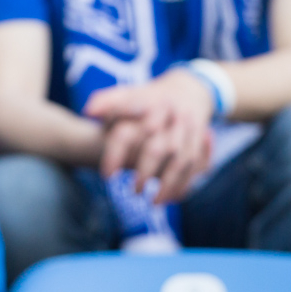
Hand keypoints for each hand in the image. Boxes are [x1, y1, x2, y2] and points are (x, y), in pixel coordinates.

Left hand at [85, 69, 215, 203]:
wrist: (189, 88)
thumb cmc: (150, 98)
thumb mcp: (128, 94)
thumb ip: (108, 102)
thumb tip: (89, 111)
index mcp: (149, 103)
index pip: (129, 131)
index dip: (116, 155)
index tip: (107, 176)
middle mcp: (171, 115)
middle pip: (158, 149)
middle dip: (145, 173)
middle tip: (133, 192)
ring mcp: (190, 128)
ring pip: (181, 161)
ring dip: (169, 185)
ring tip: (154, 203)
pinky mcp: (201, 140)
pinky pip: (198, 165)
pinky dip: (186, 183)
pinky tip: (174, 198)